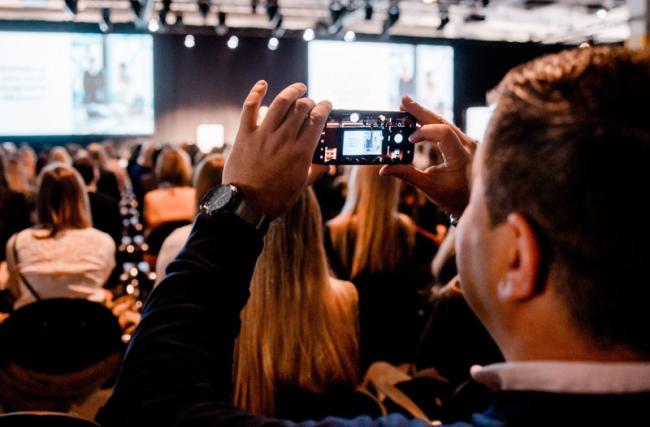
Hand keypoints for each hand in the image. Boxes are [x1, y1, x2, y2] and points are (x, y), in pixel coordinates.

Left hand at [223, 81, 331, 218]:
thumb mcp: (301, 186)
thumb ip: (315, 171)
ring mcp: (263, 135)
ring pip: (280, 103)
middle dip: (310, 101)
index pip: (317, 119)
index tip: (326, 105)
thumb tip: (328, 164)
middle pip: (301, 108)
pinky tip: (263, 84)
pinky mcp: (245, 135)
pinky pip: (250, 108)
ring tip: (298, 88)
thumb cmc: (275, 199)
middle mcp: (284, 139)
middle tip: (311, 103)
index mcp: (301, 151)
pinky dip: (256, 93)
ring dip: (291, 91)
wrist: (246, 205)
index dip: (324, 108)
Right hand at [380, 96, 475, 216]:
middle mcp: (468, 145)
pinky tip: (419, 119)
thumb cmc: (453, 198)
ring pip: (445, 122)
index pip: (442, 133)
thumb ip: (407, 175)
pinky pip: (448, 128)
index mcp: (461, 156)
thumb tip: (384, 169)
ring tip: (407, 107)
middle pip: (443, 121)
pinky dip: (432, 124)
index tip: (409, 139)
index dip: (423, 132)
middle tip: (403, 101)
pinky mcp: (465, 143)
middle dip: (421, 111)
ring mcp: (468, 142)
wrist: (473, 203)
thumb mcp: (429, 187)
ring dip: (425, 115)